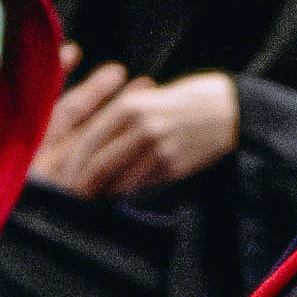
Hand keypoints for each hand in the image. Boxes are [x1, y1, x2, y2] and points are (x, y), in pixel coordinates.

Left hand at [35, 68, 241, 197]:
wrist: (230, 109)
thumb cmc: (187, 99)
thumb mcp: (149, 97)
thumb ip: (122, 118)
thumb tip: (96, 144)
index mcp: (131, 107)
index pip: (90, 141)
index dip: (75, 163)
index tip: (66, 175)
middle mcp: (142, 129)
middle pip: (99, 166)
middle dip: (83, 183)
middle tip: (73, 193)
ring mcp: (159, 151)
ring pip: (119, 181)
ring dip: (103, 192)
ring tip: (91, 198)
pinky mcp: (173, 168)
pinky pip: (141, 185)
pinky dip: (128, 191)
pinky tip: (121, 193)